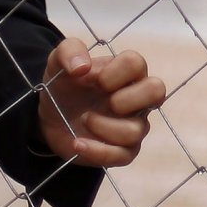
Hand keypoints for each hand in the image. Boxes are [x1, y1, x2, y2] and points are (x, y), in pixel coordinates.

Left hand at [38, 37, 165, 168]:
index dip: (117, 72)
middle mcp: (136, 96)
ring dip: (104, 127)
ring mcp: (132, 124)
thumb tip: (82, 67)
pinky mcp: (123, 150)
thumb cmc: (64, 84)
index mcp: (125, 71)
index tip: (96, 80)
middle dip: (127, 99)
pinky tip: (78, 144)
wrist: (49, 116)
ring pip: (137, 130)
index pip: (137, 63)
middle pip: (157, 91)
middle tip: (106, 101)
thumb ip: (69, 51)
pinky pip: (124, 156)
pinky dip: (98, 151)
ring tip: (84, 120)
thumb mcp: (58, 60)